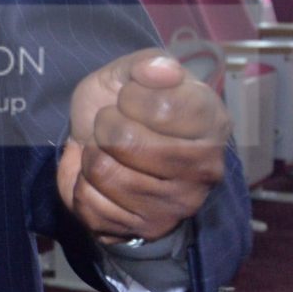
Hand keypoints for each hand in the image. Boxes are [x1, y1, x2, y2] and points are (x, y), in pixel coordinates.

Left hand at [57, 49, 229, 245]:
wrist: (113, 145)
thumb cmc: (128, 104)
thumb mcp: (133, 72)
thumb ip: (146, 63)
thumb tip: (161, 70)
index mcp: (212, 122)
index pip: (159, 107)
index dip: (129, 97)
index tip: (130, 99)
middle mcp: (206, 169)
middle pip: (124, 141)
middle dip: (104, 126)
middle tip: (111, 126)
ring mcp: (178, 204)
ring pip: (102, 172)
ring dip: (91, 155)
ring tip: (106, 151)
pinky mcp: (147, 229)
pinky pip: (88, 204)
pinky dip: (80, 185)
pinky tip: (99, 179)